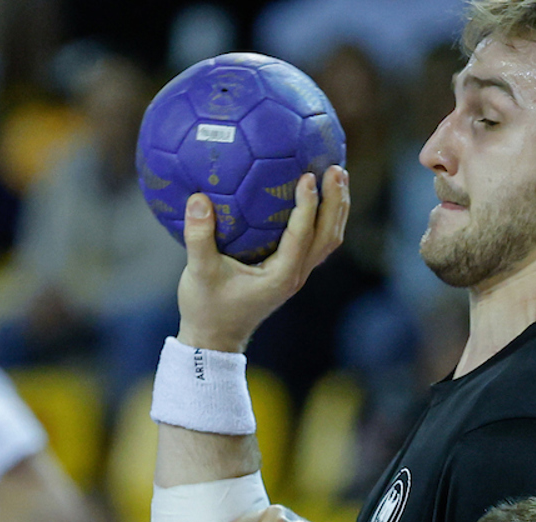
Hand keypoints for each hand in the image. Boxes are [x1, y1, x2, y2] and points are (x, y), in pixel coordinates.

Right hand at [177, 167, 349, 354]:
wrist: (214, 340)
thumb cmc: (207, 309)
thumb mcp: (198, 273)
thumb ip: (198, 237)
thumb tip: (198, 199)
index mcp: (281, 276)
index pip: (303, 235)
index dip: (308, 205)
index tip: (307, 176)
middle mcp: (295, 275)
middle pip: (328, 236)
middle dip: (336, 201)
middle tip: (336, 168)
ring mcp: (296, 274)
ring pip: (328, 239)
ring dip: (335, 207)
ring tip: (337, 173)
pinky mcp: (290, 272)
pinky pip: (315, 241)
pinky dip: (322, 217)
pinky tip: (316, 194)